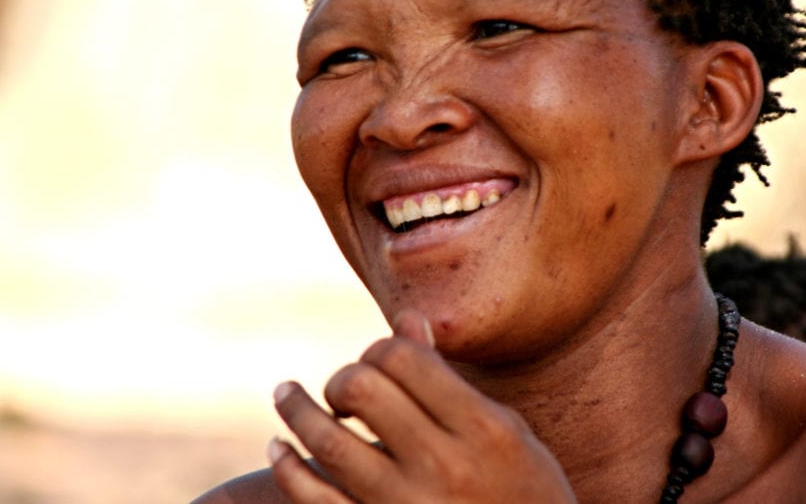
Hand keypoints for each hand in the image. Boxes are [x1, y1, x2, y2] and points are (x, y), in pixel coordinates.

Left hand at [269, 309, 576, 502]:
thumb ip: (451, 382)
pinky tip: (281, 448)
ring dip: (297, 410)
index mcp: (482, 429)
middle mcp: (443, 466)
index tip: (378, 361)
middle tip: (344, 388)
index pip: (404, 358)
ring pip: (329, 443)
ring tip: (286, 394)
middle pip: (362, 389)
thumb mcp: (506, 432)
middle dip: (343, 377)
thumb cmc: (524, 492)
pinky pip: (314, 500)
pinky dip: (289, 469)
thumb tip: (405, 319)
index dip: (380, 348)